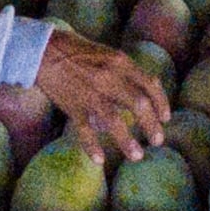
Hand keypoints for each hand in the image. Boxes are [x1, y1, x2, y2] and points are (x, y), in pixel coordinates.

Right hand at [30, 33, 170, 162]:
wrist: (43, 50)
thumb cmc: (77, 52)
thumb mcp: (107, 54)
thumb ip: (124, 73)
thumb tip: (141, 97)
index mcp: (120, 62)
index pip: (150, 83)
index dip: (162, 103)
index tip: (165, 118)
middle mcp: (108, 77)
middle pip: (139, 104)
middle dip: (152, 125)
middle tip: (157, 141)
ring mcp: (90, 92)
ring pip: (114, 121)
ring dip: (128, 141)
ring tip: (137, 156)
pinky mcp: (72, 105)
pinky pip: (85, 130)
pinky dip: (92, 146)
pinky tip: (100, 159)